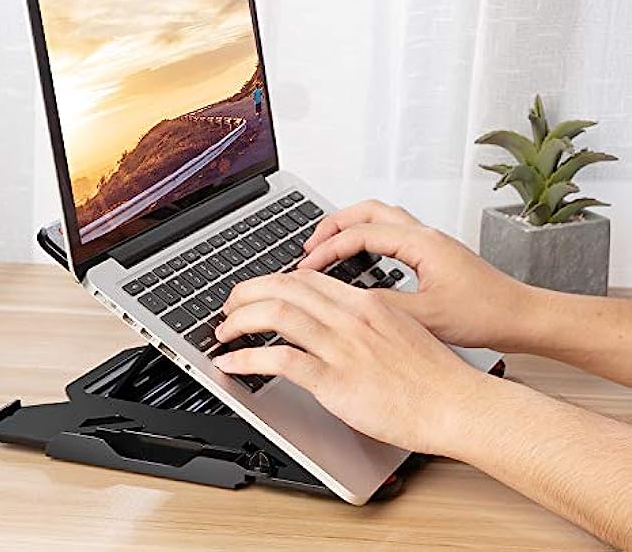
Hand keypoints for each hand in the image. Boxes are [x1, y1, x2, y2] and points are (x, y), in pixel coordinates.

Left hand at [212, 269, 487, 455]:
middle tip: (229, 306)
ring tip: (223, 330)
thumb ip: (366, 323)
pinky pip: (281, 360)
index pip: (306, 278)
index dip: (272, 281)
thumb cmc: (435, 374)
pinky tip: (233, 364)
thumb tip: (337, 326)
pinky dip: (248, 358)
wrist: (457, 403)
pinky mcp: (336, 380)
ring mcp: (342, 347)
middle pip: (284, 287)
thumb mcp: (400, 331)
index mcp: (365, 303)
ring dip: (239, 320)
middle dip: (246, 292)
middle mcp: (350, 317)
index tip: (257, 291)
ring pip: (277, 314)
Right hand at [298, 200, 536, 351]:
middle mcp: (424, 234)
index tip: (308, 266)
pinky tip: (360, 257)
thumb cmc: (486, 313)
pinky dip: (367, 237)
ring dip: (350, 227)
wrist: (520, 316)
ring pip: (379, 217)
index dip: (328, 248)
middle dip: (333, 224)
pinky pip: (391, 231)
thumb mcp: (427, 317)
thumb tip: (347, 301)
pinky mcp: (432, 252)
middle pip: (367, 211)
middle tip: (310, 246)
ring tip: (328, 246)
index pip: (361, 233)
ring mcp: (429, 240)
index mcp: (421, 243)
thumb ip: (384, 307)